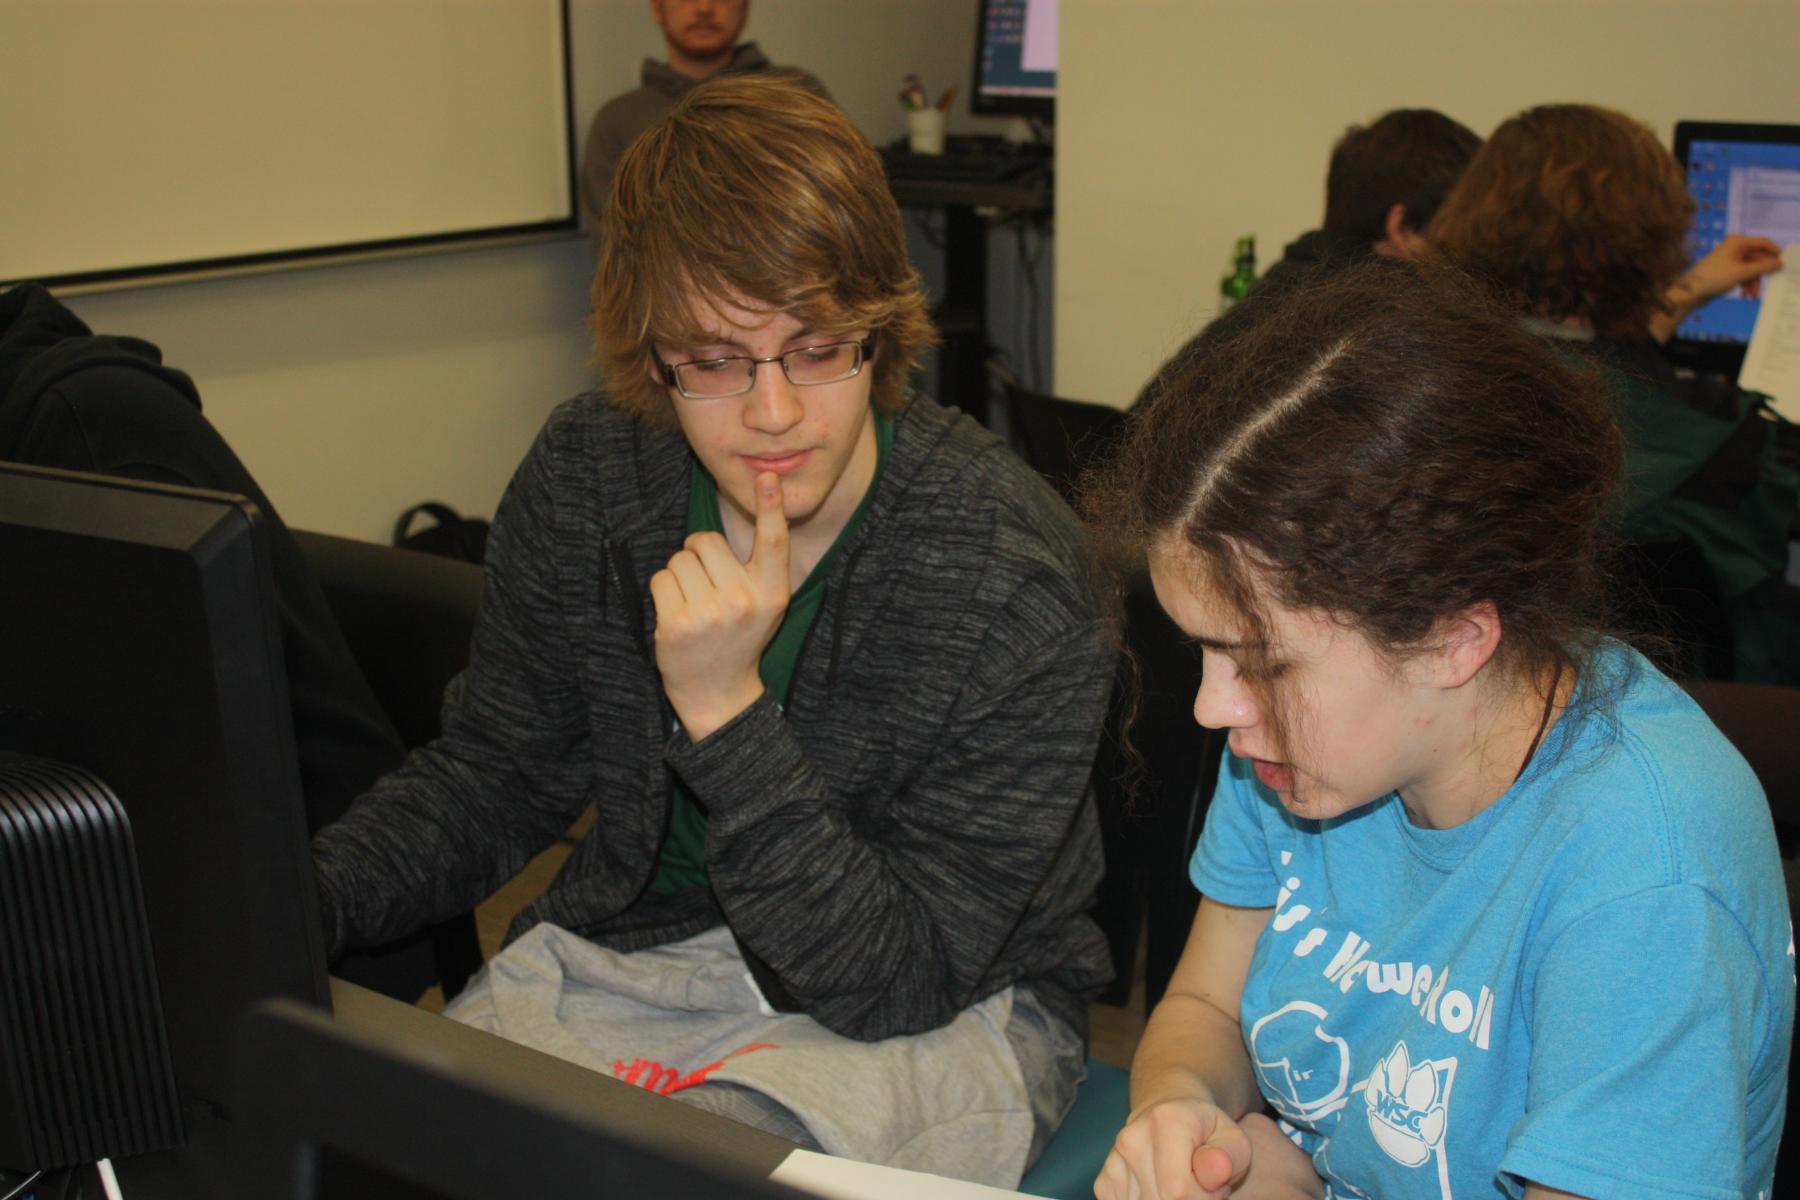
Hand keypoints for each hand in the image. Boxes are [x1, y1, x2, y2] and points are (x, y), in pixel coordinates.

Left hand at [650, 472, 789, 740]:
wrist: (719, 692)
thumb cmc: (740, 637)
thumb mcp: (765, 603)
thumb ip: (759, 566)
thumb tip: (749, 511)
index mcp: (771, 593)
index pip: (773, 542)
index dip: (770, 507)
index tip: (766, 477)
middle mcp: (744, 600)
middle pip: (706, 541)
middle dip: (699, 555)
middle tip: (707, 586)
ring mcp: (710, 613)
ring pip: (679, 558)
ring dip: (680, 575)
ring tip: (693, 604)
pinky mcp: (678, 624)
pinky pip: (661, 579)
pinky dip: (664, 591)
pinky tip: (677, 615)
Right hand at [1095, 1097, 1251, 1199]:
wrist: (1169, 1112)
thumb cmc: (1207, 1131)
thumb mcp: (1232, 1138)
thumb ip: (1229, 1157)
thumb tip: (1215, 1170)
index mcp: (1165, 1121)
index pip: (1180, 1191)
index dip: (1206, 1198)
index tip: (1215, 1185)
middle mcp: (1131, 1138)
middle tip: (1201, 1188)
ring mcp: (1113, 1161)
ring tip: (1183, 1186)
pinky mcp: (1103, 1181)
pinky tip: (1162, 1191)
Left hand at [1673, 234, 1782, 306]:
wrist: (1690, 292)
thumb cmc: (1713, 278)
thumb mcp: (1742, 273)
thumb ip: (1763, 267)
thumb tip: (1780, 263)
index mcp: (1737, 242)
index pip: (1763, 242)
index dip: (1775, 252)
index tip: (1784, 263)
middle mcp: (1734, 248)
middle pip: (1758, 258)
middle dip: (1762, 273)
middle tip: (1769, 285)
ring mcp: (1730, 260)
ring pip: (1751, 269)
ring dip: (1754, 282)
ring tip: (1752, 295)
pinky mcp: (1727, 271)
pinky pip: (1743, 275)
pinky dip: (1746, 284)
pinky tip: (1745, 295)